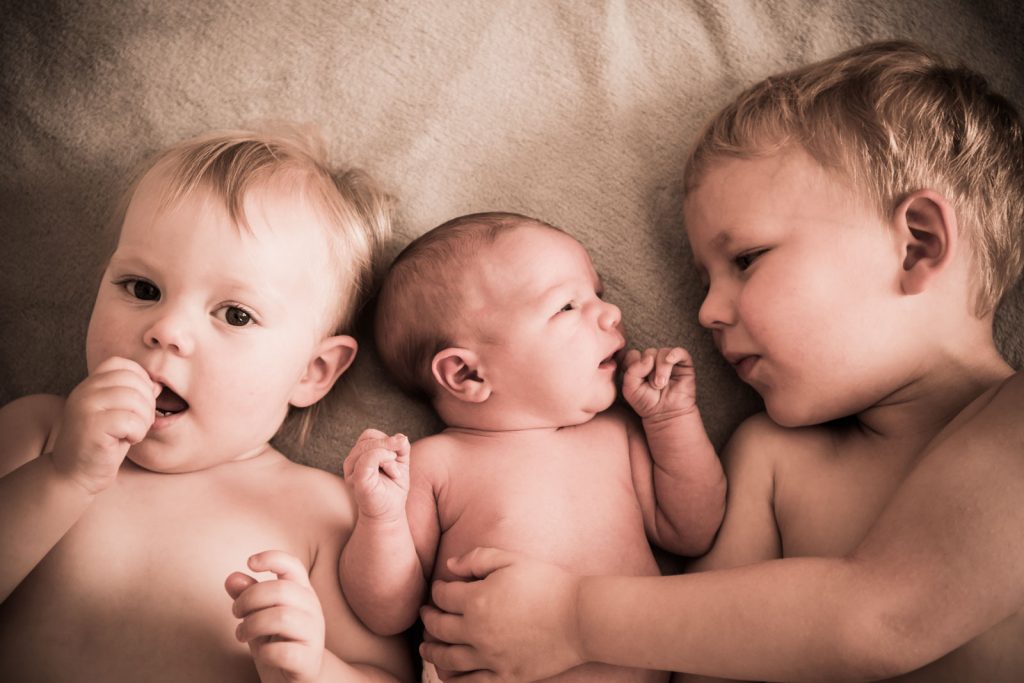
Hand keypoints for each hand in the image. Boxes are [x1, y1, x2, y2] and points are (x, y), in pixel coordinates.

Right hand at [51, 356, 157, 494]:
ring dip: (143, 420)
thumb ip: (132, 394)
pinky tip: (126, 441)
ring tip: (131, 433)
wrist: (75, 474)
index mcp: (90, 384)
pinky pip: (131, 421)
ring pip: (135, 400)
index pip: (123, 364)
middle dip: (147, 403)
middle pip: (134, 381)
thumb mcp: (118, 412)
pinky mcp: (92, 426)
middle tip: (138, 424)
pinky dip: (137, 433)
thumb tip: (157, 383)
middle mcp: (84, 391)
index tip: (139, 405)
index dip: (141, 381)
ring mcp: (86, 407)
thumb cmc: (103, 443)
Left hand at [226, 550, 324, 682]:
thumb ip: (247, 597)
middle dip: (248, 599)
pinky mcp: (309, 660)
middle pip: (280, 590)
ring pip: (281, 618)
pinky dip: (265, 652)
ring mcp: (314, 635)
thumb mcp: (259, 616)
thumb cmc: (278, 642)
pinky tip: (262, 654)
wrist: (298, 680)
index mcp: (302, 592)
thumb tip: (231, 578)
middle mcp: (312, 609)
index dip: (272, 558)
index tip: (250, 562)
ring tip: (241, 634)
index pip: (294, 565)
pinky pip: (283, 651)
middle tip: (236, 613)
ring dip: (252, 625)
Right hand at [342, 429, 409, 521]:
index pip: (369, 435)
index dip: (386, 439)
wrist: (389, 512)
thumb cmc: (393, 488)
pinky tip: (393, 472)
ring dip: (388, 454)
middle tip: (398, 461)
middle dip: (388, 445)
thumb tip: (401, 437)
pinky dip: (384, 458)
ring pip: (368, 446)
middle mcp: (351, 462)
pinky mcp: (357, 480)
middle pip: (368, 438)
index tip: (397, 456)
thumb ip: (401, 447)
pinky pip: (368, 458)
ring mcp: (351, 471)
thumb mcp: (401, 462)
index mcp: (359, 456)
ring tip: (395, 472)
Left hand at [419, 548, 584, 681]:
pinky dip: (453, 680)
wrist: (580, 617)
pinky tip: (447, 675)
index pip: (442, 596)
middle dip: (428, 619)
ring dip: (432, 652)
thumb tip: (450, 566)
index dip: (437, 590)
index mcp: (476, 600)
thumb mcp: (511, 559)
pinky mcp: (505, 677)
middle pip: (439, 628)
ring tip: (427, 646)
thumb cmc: (547, 583)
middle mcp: (477, 632)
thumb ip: (477, 559)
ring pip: (448, 659)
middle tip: (426, 615)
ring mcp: (490, 658)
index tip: (440, 588)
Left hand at [621, 347, 697, 419]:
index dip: (633, 365)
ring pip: (662, 353)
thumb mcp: (630, 389)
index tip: (636, 380)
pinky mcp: (683, 364)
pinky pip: (679, 351)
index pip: (633, 354)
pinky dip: (674, 354)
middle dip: (649, 370)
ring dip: (661, 369)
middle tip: (653, 386)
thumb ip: (632, 371)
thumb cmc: (647, 402)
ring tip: (661, 384)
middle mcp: (653, 360)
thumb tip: (648, 357)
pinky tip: (670, 361)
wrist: (666, 415)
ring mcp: (668, 361)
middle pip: (648, 353)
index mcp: (639, 364)